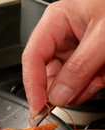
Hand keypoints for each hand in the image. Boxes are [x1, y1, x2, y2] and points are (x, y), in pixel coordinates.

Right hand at [22, 0, 104, 116]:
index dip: (32, 84)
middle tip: (83, 89)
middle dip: (65, 87)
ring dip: (82, 86)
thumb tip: (58, 95)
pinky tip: (102, 74)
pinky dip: (92, 84)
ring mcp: (71, 50)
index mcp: (55, 21)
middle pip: (47, 73)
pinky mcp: (83, 61)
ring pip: (64, 82)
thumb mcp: (103, 38)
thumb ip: (79, 68)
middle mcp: (59, 36)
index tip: (38, 107)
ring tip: (100, 74)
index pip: (33, 58)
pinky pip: (79, 82)